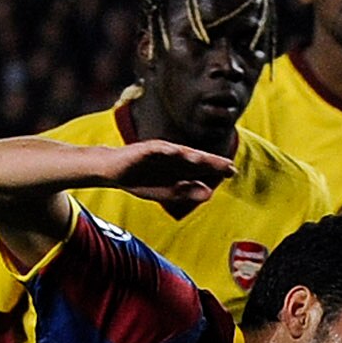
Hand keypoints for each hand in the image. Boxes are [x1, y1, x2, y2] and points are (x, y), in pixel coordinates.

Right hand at [102, 138, 235, 215]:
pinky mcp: (142, 149)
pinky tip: (174, 152)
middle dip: (210, 162)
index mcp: (176, 166)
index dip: (215, 169)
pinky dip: (165, 150)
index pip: (199, 167)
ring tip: (205, 159)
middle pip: (193, 158)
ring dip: (191, 155)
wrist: (109, 170)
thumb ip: (184, 192)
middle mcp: (170, 156)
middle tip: (228, 165)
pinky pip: (155, 150)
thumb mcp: (163, 191)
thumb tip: (209, 193)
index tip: (232, 172)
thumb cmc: (136, 178)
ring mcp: (157, 151)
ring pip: (177, 152)